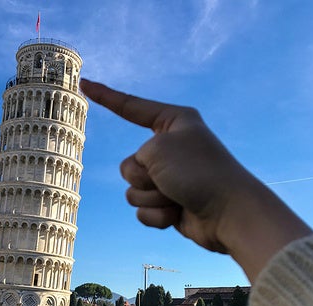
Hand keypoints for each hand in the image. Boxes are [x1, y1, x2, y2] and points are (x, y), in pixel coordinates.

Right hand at [80, 79, 312, 281]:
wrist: (227, 213)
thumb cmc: (198, 172)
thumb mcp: (158, 149)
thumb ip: (137, 159)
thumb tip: (145, 185)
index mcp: (173, 122)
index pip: (131, 107)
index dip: (105, 97)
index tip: (85, 84)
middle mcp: (169, 149)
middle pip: (129, 165)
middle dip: (144, 177)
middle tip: (171, 179)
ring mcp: (168, 178)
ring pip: (133, 191)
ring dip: (152, 198)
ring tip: (177, 198)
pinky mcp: (168, 203)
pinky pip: (143, 210)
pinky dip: (157, 215)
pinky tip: (178, 215)